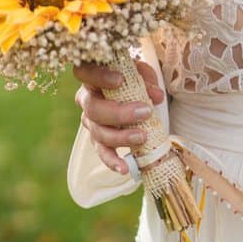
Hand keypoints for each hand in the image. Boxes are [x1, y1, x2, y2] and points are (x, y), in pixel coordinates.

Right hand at [73, 59, 165, 174]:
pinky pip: (102, 152)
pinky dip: (112, 161)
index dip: (99, 77)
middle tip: (145, 112)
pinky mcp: (98, 139)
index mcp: (92, 78)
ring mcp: (90, 122)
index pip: (85, 73)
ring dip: (121, 137)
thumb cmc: (132, 77)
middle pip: (93, 109)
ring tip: (143, 137)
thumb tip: (157, 97)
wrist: (130, 91)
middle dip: (119, 113)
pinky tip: (124, 168)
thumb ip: (146, 80)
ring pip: (98, 133)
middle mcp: (86, 100)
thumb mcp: (139, 73)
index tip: (120, 80)